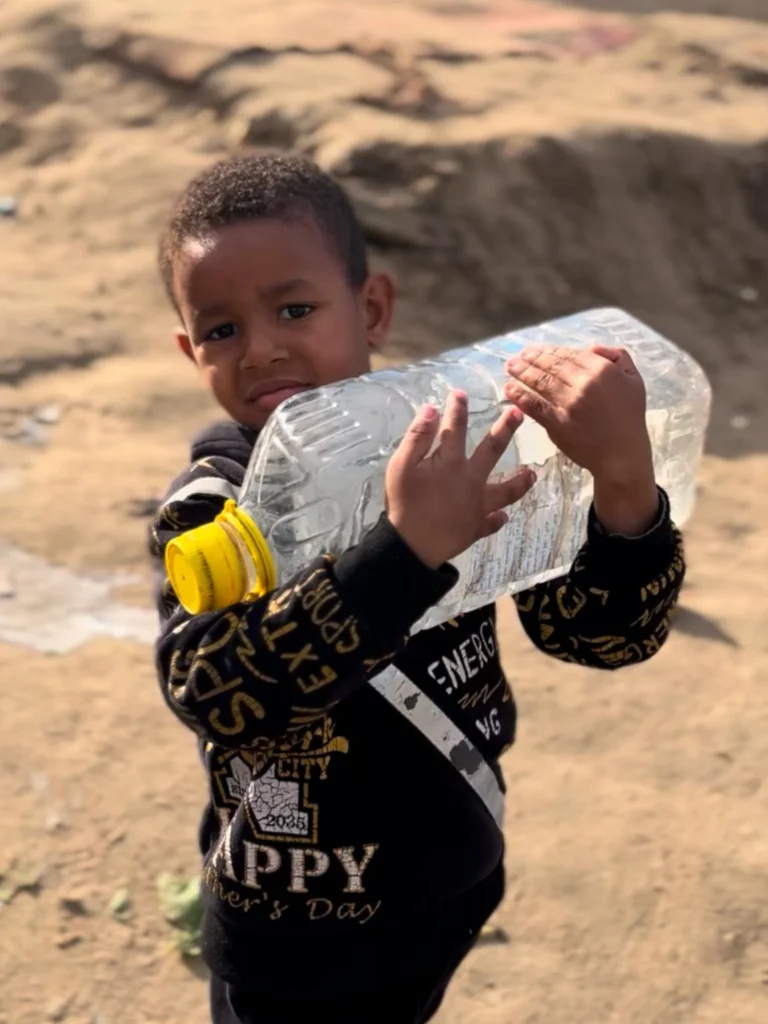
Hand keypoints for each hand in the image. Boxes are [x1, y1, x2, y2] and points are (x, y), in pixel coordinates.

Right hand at [386, 390, 535, 568]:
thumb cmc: (404, 503)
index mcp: (451, 462)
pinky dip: (498, 518)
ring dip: (520, 481)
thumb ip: (417, 437)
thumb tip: (431, 410)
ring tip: (532, 474)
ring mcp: (478, 505)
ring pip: (505, 491)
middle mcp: (471, 479)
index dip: (458, 408)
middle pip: (492, 450)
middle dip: (506, 429)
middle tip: (519, 413)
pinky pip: (492, 522)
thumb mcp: (401, 466)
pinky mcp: (476, 527)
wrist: (412, 545)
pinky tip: (503, 516)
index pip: (456, 427)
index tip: (461, 393)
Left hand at [504, 344, 658, 533]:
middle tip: (518, 355)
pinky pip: (535, 405)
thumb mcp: (633, 380)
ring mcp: (568, 404)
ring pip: (540, 382)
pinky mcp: (557, 423)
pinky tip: (509, 389)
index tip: (537, 349)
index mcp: (602, 370)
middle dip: (531, 358)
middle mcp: (583, 384)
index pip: (570, 355)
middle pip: (551, 366)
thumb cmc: (629, 418)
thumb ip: (617, 358)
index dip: (550, 351)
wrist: (622, 455)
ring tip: (510, 367)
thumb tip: (592, 347)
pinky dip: (520, 396)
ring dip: (522, 372)